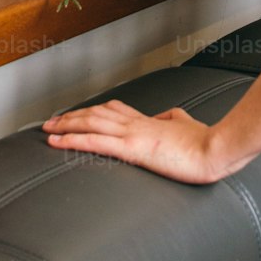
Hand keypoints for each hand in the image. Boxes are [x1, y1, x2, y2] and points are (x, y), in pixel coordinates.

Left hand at [43, 100, 234, 182]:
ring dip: (65, 125)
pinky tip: (57, 140)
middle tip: (52, 120)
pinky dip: (71, 139)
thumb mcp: (184, 124)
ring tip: (47, 128)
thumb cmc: (203, 143)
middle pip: (96, 114)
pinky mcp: (131, 147)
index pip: (113, 110)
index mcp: (148, 120)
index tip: (78, 113)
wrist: (213, 150)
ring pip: (90, 123)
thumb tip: (163, 118)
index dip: (92, 110)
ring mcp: (132, 132)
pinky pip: (94, 141)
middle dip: (72, 117)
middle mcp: (136, 122)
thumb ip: (170, 119)